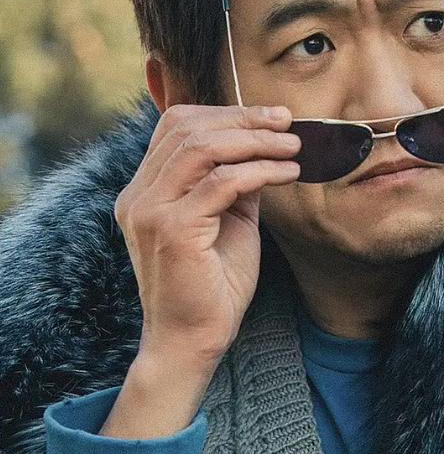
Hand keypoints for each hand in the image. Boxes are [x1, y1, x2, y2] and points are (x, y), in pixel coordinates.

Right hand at [113, 103, 300, 368]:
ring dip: (255, 141)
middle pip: (189, 128)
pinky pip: (222, 182)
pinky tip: (289, 175)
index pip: (177, 125)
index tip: (272, 116)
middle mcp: (139, 195)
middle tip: (288, 122)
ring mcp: (150, 211)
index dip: (227, 113)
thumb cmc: (214, 283)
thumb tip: (267, 144)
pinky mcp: (172, 230)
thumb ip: (236, 181)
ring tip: (292, 147)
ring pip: (203, 148)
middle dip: (245, 119)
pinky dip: (261, 171)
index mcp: (145, 189)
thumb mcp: (228, 218)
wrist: (194, 340)